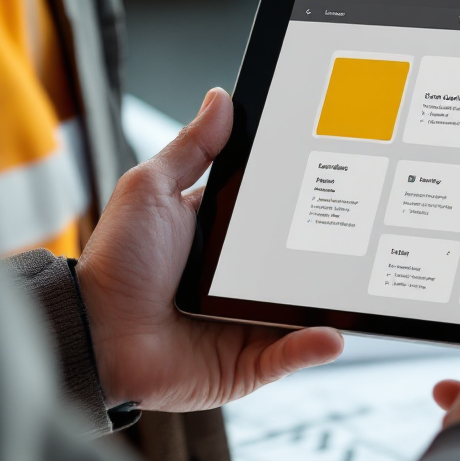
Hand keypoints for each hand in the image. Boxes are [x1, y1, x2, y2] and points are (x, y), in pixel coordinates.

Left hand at [76, 88, 342, 410]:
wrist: (93, 335)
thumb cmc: (116, 263)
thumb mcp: (153, 190)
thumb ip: (192, 149)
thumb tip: (222, 99)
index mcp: (221, 239)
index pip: (275, 216)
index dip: (305, 200)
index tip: (340, 177)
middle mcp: (239, 281)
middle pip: (299, 262)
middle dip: (332, 249)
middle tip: (365, 229)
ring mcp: (246, 321)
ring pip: (302, 310)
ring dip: (332, 301)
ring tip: (359, 285)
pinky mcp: (246, 361)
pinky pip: (288, 354)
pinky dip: (313, 346)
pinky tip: (331, 334)